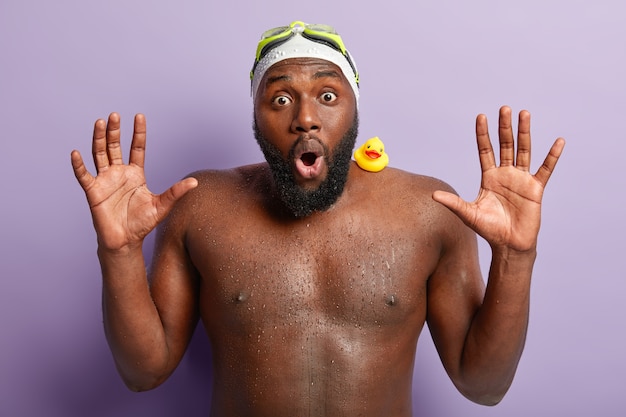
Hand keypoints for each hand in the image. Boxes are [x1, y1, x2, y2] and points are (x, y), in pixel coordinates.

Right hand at [71, 113, 196, 250]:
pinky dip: (79, 165)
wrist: (126, 242)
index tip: (139, 116)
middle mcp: (119, 173)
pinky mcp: (93, 192)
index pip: (137, 148)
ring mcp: (105, 180)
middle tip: (115, 115)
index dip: (138, 133)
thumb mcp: (162, 206)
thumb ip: (176, 192)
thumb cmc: (142, 223)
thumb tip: (195, 182)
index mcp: (136, 173)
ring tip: (99, 123)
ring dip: (98, 139)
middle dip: (115, 131)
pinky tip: (76, 153)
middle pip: (115, 146)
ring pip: (99, 154)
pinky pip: (84, 176)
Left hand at [432, 106, 564, 251]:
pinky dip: (552, 156)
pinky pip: (545, 169)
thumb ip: (453, 202)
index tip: (481, 116)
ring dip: (524, 132)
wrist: (509, 245)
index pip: (485, 150)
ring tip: (525, 113)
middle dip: (504, 127)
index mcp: (488, 177)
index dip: (483, 134)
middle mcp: (505, 174)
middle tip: (504, 108)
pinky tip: (559, 142)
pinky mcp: (536, 188)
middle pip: (505, 145)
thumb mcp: (468, 214)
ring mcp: (521, 179)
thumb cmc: (488, 229)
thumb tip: (433, 195)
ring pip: (523, 150)